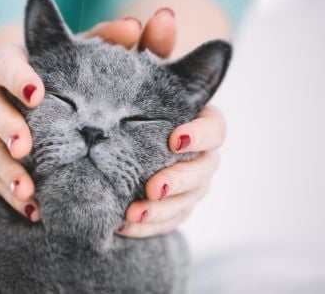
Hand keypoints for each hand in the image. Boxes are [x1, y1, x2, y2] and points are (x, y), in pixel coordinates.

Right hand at [0, 8, 180, 221]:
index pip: (4, 64)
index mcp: (8, 64)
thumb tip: (135, 27)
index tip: (37, 93)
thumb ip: (106, 41)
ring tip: (28, 192)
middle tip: (25, 147)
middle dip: (5, 128)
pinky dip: (7, 192)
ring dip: (5, 170)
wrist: (31, 98)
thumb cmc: (61, 74)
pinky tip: (32, 209)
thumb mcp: (79, 56)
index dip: (17, 78)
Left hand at [116, 105, 225, 236]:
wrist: (131, 136)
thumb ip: (139, 98)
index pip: (213, 130)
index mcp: (204, 127)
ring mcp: (194, 186)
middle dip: (177, 181)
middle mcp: (204, 158)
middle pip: (201, 172)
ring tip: (134, 213)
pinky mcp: (178, 208)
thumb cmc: (140, 111)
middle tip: (154, 188)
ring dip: (159, 210)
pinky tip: (123, 226)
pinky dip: (146, 226)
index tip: (175, 140)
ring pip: (185, 202)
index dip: (198, 136)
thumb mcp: (143, 99)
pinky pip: (167, 222)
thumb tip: (110, 101)